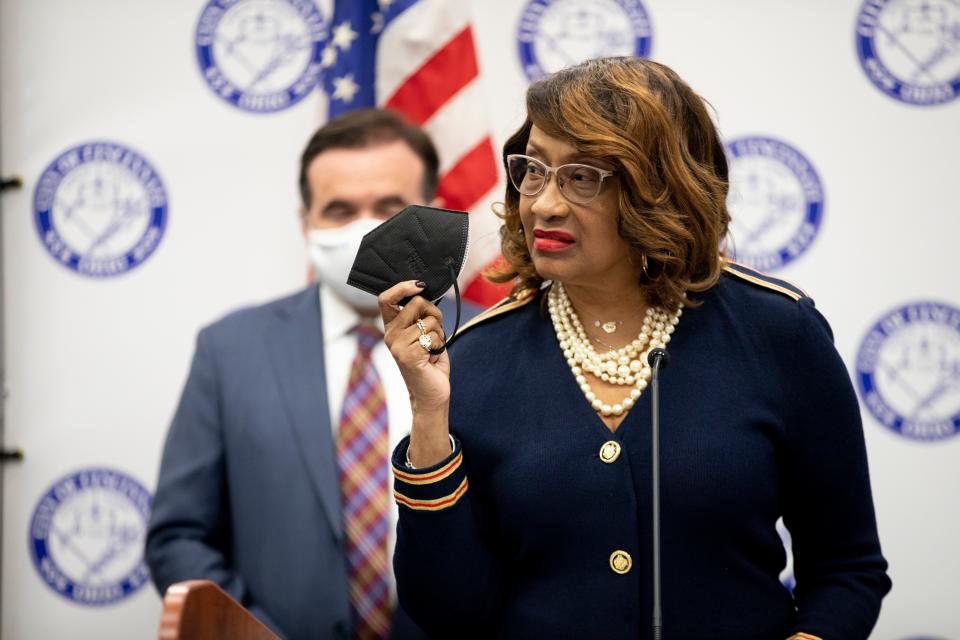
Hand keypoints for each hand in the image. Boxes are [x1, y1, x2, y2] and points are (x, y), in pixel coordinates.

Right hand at [380, 281, 451, 465]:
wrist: (431, 394)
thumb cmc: (430, 363)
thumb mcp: (423, 333)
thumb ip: (420, 316)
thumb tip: (424, 293)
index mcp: (391, 327)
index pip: (386, 298)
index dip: (402, 287)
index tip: (419, 285)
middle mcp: (390, 335)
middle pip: (417, 303)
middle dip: (434, 313)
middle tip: (434, 332)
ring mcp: (397, 345)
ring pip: (429, 320)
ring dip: (438, 333)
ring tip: (432, 349)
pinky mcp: (408, 355)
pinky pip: (434, 336)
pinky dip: (440, 345)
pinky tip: (432, 358)